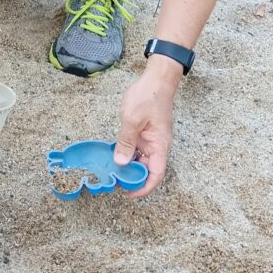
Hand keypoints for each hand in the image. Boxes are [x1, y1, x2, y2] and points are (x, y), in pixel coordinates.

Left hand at [114, 62, 178, 197]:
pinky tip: (115, 154)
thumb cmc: (148, 96)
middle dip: (133, 177)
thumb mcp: (132, 119)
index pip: (155, 174)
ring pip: (142, 159)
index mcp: (160, 145)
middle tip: (114, 181)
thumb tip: (121, 163)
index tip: (130, 193)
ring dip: (130, 165)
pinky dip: (128, 152)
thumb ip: (126, 142)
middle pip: (148, 169)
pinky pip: (138, 148)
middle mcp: (158, 145)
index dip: (144, 187)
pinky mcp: (146, 132)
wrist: (157, 78)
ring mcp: (152, 138)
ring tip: (113, 170)